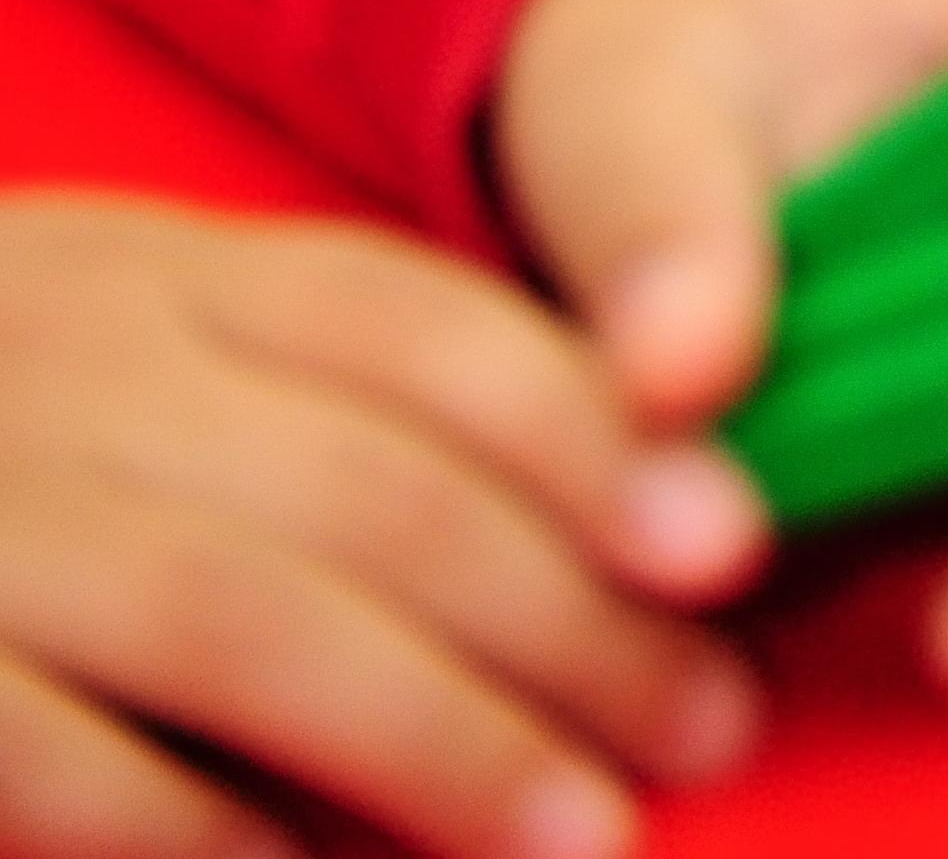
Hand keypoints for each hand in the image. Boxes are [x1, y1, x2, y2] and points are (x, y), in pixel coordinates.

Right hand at [0, 187, 753, 858]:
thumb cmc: (1, 448)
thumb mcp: (135, 366)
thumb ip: (324, 418)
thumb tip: (615, 520)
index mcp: (161, 283)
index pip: (419, 331)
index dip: (592, 439)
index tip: (734, 544)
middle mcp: (79, 374)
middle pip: (369, 482)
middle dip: (568, 613)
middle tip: (708, 720)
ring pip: (246, 620)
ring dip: (443, 737)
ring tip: (588, 833)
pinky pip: (77, 764)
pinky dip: (216, 837)